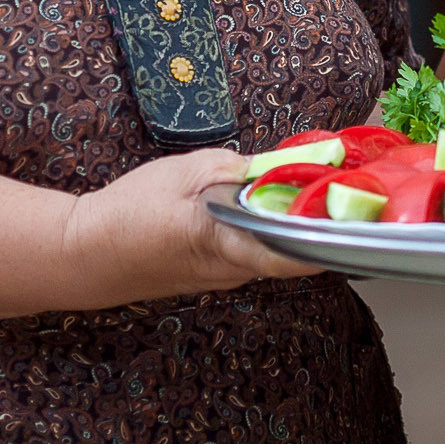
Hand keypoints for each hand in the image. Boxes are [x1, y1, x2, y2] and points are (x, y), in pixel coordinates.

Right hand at [62, 148, 322, 305]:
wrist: (86, 255)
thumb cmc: (128, 214)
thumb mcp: (182, 173)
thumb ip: (233, 169)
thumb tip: (273, 167)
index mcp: (226, 243)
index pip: (293, 252)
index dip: (330, 234)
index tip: (358, 215)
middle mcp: (234, 269)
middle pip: (293, 248)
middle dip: (315, 218)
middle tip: (338, 186)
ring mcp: (227, 276)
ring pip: (274, 248)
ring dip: (289, 223)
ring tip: (305, 188)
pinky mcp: (218, 273)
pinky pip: (255, 249)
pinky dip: (266, 229)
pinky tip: (262, 204)